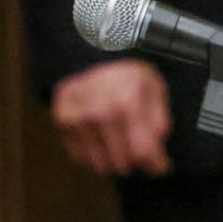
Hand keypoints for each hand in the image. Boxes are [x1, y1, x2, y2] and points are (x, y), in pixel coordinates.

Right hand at [51, 58, 171, 176]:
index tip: (160, 166)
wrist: (89, 55)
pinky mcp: (63, 123)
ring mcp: (78, 118)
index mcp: (127, 101)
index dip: (155, 163)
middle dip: (133, 159)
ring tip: (116, 139)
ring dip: (112, 158)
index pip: (142, 151)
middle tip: (135, 146)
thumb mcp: (153, 90)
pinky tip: (98, 135)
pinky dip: (93, 152)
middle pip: (122, 163)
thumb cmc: (125, 75)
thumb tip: (156, 159)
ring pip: (101, 165)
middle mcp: (99, 111)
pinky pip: (81, 158)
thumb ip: (159, 123)